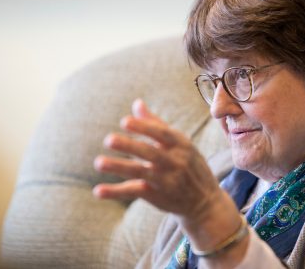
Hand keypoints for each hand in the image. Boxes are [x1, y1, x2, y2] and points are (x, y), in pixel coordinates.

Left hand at [93, 99, 222, 219]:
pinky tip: (98, 191)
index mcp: (182, 145)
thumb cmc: (189, 165)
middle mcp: (176, 162)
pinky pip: (135, 192)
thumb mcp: (181, 144)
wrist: (206, 202)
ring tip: (98, 163)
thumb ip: (156, 124)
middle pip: (151, 153)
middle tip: (108, 139)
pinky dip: (116, 192)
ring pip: (141, 172)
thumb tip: (136, 103)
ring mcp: (167, 181)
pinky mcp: (157, 196)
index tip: (124, 121)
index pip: (162, 134)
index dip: (144, 127)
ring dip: (119, 167)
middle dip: (130, 146)